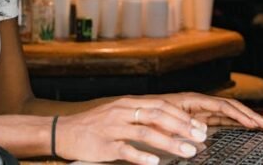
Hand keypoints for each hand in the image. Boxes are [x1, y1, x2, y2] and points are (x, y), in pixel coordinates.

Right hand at [54, 96, 208, 164]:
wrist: (63, 132)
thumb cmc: (94, 126)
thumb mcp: (119, 115)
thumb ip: (141, 119)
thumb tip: (170, 128)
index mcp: (128, 103)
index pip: (161, 106)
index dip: (182, 117)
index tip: (199, 127)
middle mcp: (122, 112)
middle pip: (157, 116)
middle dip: (182, 128)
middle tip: (199, 139)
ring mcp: (112, 128)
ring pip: (146, 133)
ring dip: (169, 142)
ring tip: (186, 152)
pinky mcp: (104, 145)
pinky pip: (125, 150)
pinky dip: (141, 156)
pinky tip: (154, 163)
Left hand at [153, 92, 262, 129]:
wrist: (130, 115)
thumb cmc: (146, 116)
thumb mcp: (163, 123)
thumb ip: (182, 128)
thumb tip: (201, 136)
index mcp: (191, 100)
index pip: (223, 106)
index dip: (240, 115)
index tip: (254, 124)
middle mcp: (197, 103)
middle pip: (230, 108)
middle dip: (249, 115)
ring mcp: (197, 110)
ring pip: (226, 113)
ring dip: (245, 118)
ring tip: (262, 125)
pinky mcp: (196, 118)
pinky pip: (219, 118)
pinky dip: (234, 121)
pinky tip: (243, 126)